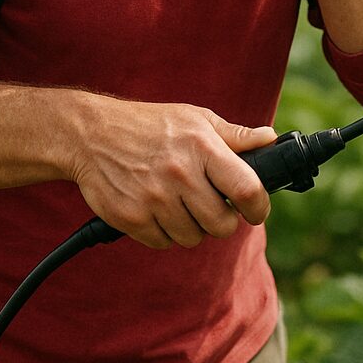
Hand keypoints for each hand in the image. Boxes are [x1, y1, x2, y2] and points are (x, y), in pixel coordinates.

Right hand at [69, 97, 277, 248]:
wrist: (91, 134)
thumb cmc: (151, 125)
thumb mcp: (196, 119)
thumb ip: (235, 135)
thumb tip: (271, 139)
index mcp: (202, 147)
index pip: (246, 189)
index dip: (259, 207)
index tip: (256, 211)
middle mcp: (180, 174)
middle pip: (222, 224)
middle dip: (223, 221)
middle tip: (212, 206)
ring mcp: (154, 198)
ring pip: (193, 237)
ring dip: (193, 227)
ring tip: (181, 203)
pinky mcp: (131, 217)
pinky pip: (164, 243)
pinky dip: (165, 232)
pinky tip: (157, 209)